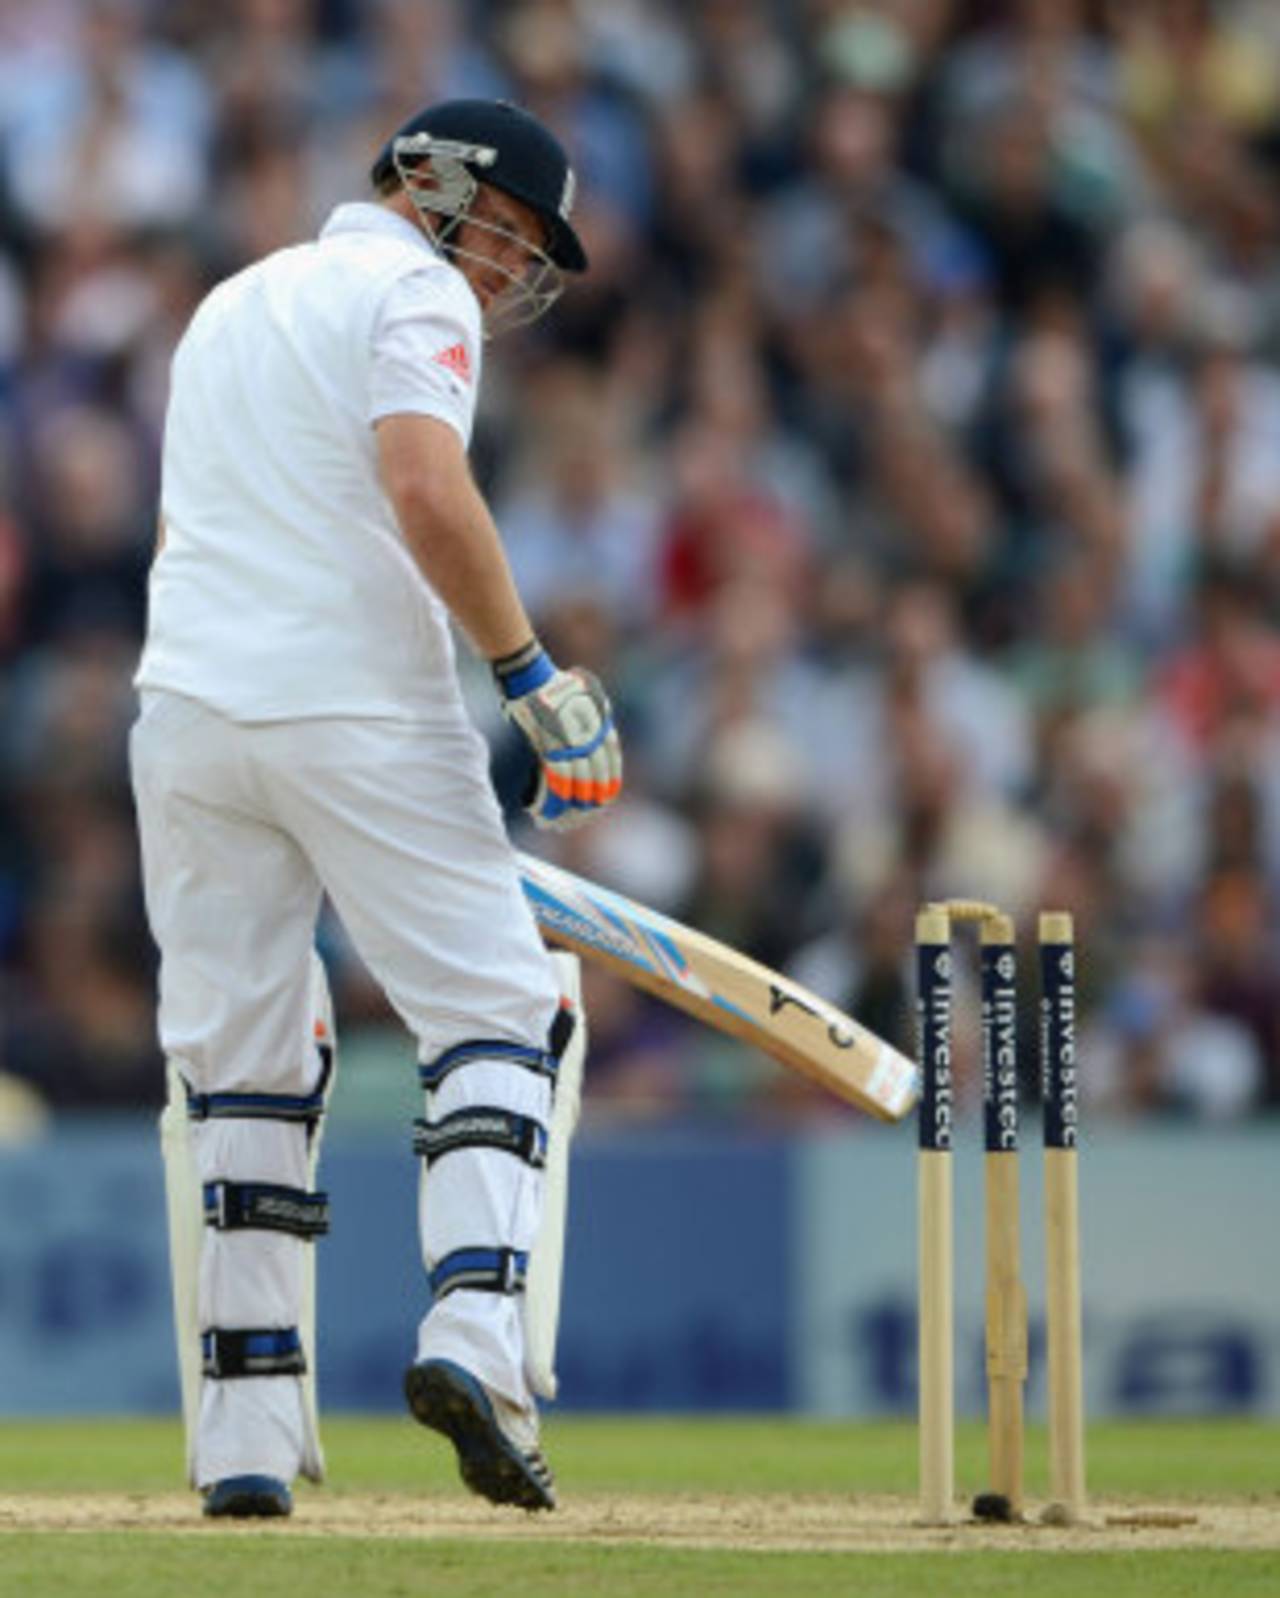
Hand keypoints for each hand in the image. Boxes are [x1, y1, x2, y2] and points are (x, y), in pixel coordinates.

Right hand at [494, 640, 622, 830]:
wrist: (530, 674)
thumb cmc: (552, 688)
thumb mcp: (586, 702)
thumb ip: (594, 726)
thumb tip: (592, 755)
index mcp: (603, 727)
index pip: (612, 772)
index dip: (602, 796)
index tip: (592, 809)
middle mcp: (593, 736)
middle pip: (595, 784)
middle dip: (583, 809)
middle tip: (568, 823)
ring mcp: (573, 740)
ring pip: (576, 786)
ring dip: (564, 810)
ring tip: (552, 823)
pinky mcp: (551, 742)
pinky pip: (556, 780)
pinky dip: (550, 800)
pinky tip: (541, 812)